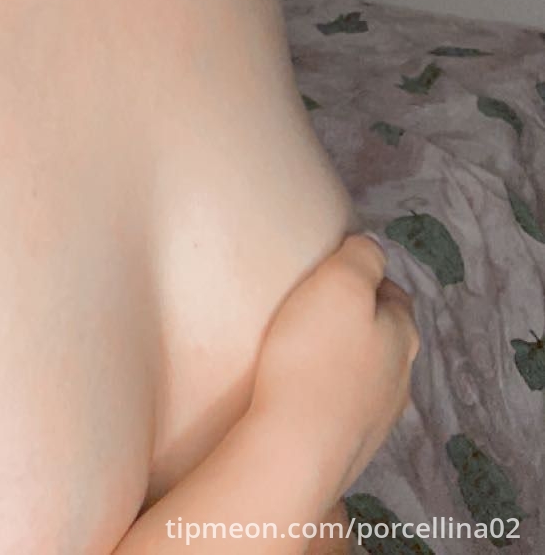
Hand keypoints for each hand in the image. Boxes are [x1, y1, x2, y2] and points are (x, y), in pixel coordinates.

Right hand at [248, 232, 419, 504]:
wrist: (295, 451)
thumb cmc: (316, 357)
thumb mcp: (340, 282)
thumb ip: (363, 256)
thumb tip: (370, 249)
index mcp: (404, 336)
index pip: (394, 294)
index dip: (367, 279)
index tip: (332, 276)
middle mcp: (402, 380)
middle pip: (385, 338)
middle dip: (359, 323)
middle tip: (317, 313)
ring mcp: (378, 420)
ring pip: (367, 376)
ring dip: (345, 363)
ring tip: (305, 354)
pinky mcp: (350, 449)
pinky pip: (343, 409)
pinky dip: (329, 397)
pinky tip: (302, 395)